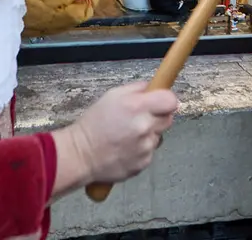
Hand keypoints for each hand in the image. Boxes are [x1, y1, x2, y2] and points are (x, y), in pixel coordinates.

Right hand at [52, 81, 177, 189]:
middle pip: (168, 119)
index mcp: (137, 107)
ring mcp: (146, 148)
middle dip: (157, 117)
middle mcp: (145, 127)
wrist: (81, 155)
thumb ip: (136, 89)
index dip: (166, 100)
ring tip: (127, 136)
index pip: (170, 101)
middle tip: (140, 118)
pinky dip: (141, 150)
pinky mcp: (144, 163)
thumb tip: (153, 88)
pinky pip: (150, 152)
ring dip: (148, 134)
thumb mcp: (111, 96)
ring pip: (158, 136)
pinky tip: (125, 148)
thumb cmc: (94, 123)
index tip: (159, 102)